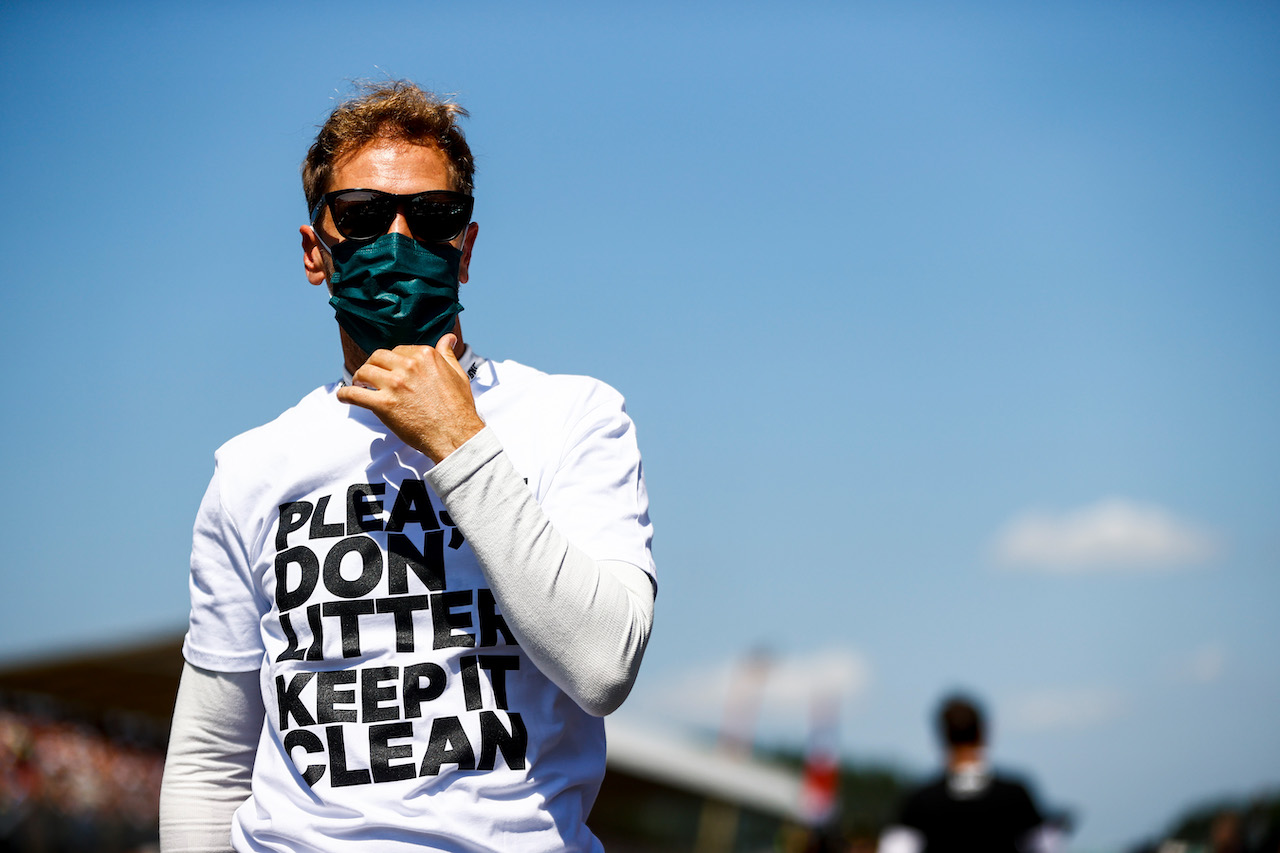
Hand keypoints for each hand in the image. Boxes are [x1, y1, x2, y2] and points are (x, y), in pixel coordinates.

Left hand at [335, 334, 484, 463]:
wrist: (455, 435)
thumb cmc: (458, 407)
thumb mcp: (457, 374)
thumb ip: (447, 354)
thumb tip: (448, 338)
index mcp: (425, 356)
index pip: (399, 350)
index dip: (392, 361)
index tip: (390, 370)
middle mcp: (408, 366)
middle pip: (378, 357)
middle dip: (372, 365)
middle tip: (370, 375)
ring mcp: (395, 385)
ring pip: (364, 371)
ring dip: (357, 377)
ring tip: (358, 384)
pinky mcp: (384, 404)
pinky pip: (355, 394)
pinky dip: (345, 394)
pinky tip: (343, 397)